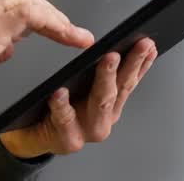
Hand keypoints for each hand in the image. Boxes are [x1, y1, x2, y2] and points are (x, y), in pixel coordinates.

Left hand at [0, 37, 157, 158]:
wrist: (34, 137)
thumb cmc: (58, 111)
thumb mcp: (84, 90)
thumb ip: (99, 74)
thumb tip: (114, 45)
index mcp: (111, 105)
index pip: (131, 79)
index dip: (142, 62)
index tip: (148, 43)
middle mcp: (104, 118)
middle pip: (120, 88)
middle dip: (131, 64)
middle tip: (136, 45)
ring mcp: (89, 131)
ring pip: (100, 102)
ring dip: (106, 78)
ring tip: (107, 59)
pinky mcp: (68, 140)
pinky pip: (65, 118)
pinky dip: (63, 104)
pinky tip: (60, 91)